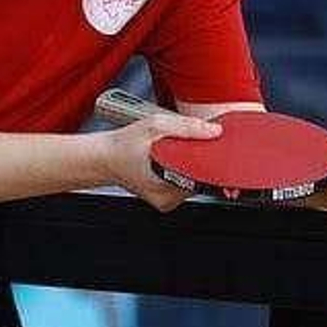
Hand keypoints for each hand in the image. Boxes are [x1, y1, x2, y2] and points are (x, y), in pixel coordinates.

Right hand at [100, 111, 221, 211]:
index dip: (214, 162)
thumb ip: (186, 127)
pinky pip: (185, 182)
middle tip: (193, 142)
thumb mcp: (154, 126)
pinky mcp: (166, 197)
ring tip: (177, 149)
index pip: (203, 178)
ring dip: (194, 163)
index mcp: (164, 187)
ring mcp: (167, 200)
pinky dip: (185, 168)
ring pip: (194, 180)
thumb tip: (214, 131)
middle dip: (203, 159)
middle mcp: (167, 199)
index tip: (222, 152)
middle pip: (201, 178)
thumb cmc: (123, 144)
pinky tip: (175, 157)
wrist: (104, 157)